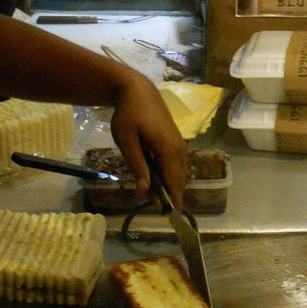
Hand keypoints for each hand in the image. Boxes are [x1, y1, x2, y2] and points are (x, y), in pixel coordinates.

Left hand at [109, 71, 188, 206]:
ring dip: (171, 185)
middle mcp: (179, 149)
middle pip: (179, 179)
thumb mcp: (127, 142)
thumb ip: (137, 167)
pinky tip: (157, 179)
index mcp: (168, 150)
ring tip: (157, 197)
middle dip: (172, 195)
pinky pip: (177, 164)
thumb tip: (145, 192)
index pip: (175, 182)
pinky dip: (170, 174)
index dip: (174, 201)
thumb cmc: (128, 114)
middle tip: (157, 209)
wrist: (137, 90)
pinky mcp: (175, 141)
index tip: (171, 217)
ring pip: (179, 172)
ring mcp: (179, 144)